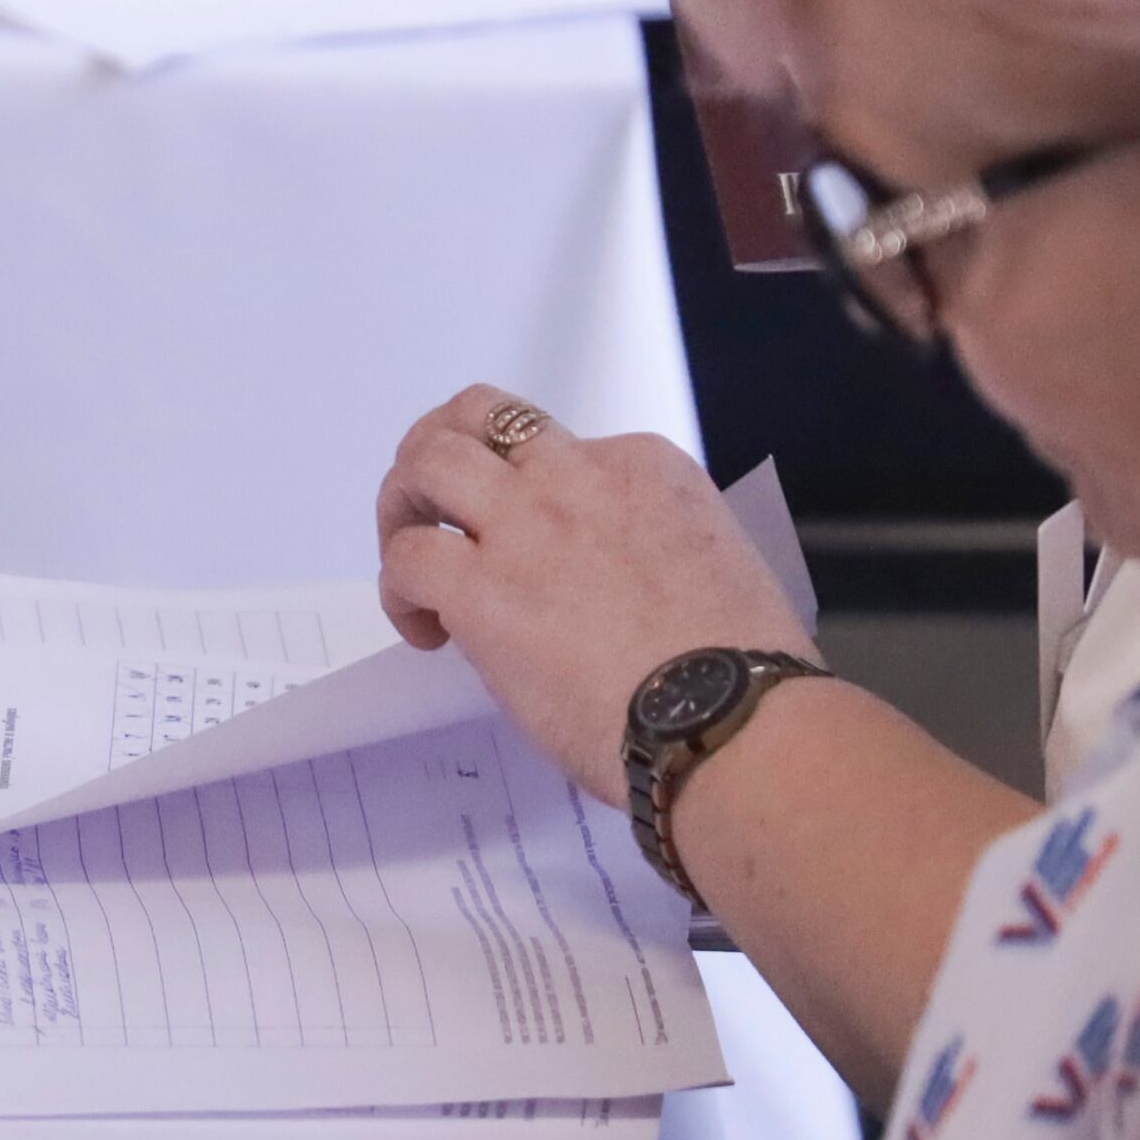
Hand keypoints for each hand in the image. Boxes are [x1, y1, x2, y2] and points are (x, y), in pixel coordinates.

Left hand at [374, 394, 811, 797]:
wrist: (733, 722)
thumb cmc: (740, 676)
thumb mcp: (710, 568)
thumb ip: (645, 551)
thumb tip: (596, 586)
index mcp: (648, 470)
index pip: (560, 446)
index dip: (529, 490)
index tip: (531, 546)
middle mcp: (580, 477)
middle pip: (481, 416)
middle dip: (442, 449)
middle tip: (431, 505)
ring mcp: (528, 525)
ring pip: (430, 460)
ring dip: (404, 503)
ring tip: (409, 557)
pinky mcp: (483, 588)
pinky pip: (408, 556)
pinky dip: (400, 589)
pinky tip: (425, 630)